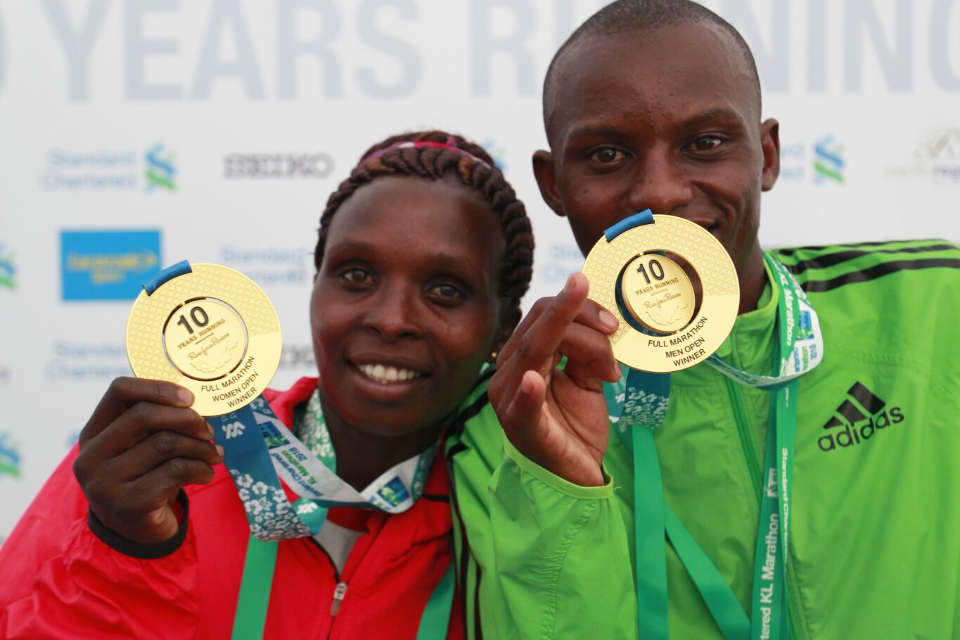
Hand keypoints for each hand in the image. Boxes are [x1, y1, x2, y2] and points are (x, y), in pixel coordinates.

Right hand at [73, 377, 222, 543]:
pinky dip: (200, 468)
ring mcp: (106, 483)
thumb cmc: (144, 478)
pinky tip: (206, 473)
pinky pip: (176, 471)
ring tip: (214, 454)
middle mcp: (91, 457)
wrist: (136, 534)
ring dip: (200, 447)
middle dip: (187, 418)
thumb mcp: (140, 449)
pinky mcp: (130, 504)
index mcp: (92, 434)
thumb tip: (193, 401)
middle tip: (209, 431)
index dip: (158, 387)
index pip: (119, 390)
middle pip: (144, 415)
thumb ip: (155, 424)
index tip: (190, 398)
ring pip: (165, 443)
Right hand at [489, 273, 620, 485]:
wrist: (575, 477)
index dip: (577, 307)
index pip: (542, 314)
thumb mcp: (586, 380)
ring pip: (538, 350)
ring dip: (583, 347)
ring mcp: (509, 399)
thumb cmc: (575, 426)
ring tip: (608, 371)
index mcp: (521, 357)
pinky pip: (522, 407)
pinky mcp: (521, 427)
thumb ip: (586, 352)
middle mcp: (508, 372)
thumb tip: (601, 327)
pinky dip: (527, 392)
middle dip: (582, 319)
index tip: (611, 322)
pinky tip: (533, 380)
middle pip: (539, 324)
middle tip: (613, 331)